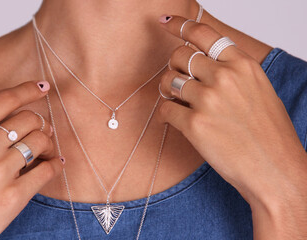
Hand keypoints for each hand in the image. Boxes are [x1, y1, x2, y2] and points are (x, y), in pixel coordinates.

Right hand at [0, 81, 64, 239]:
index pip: (5, 100)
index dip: (28, 90)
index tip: (43, 88)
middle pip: (29, 119)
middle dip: (41, 123)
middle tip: (43, 131)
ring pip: (41, 141)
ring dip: (49, 143)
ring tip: (47, 150)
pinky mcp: (13, 197)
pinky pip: (47, 171)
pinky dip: (55, 165)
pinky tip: (54, 164)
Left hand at [157, 15, 306, 220]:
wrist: (276, 169)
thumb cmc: (269, 134)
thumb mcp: (258, 91)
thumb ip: (232, 73)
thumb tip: (202, 66)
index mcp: (242, 65)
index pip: (204, 34)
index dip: (181, 25)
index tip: (166, 22)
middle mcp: (224, 78)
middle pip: (180, 56)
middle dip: (173, 66)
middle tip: (176, 80)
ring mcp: (208, 100)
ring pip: (168, 81)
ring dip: (167, 90)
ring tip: (176, 101)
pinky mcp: (195, 124)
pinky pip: (165, 110)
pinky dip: (165, 114)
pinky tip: (174, 120)